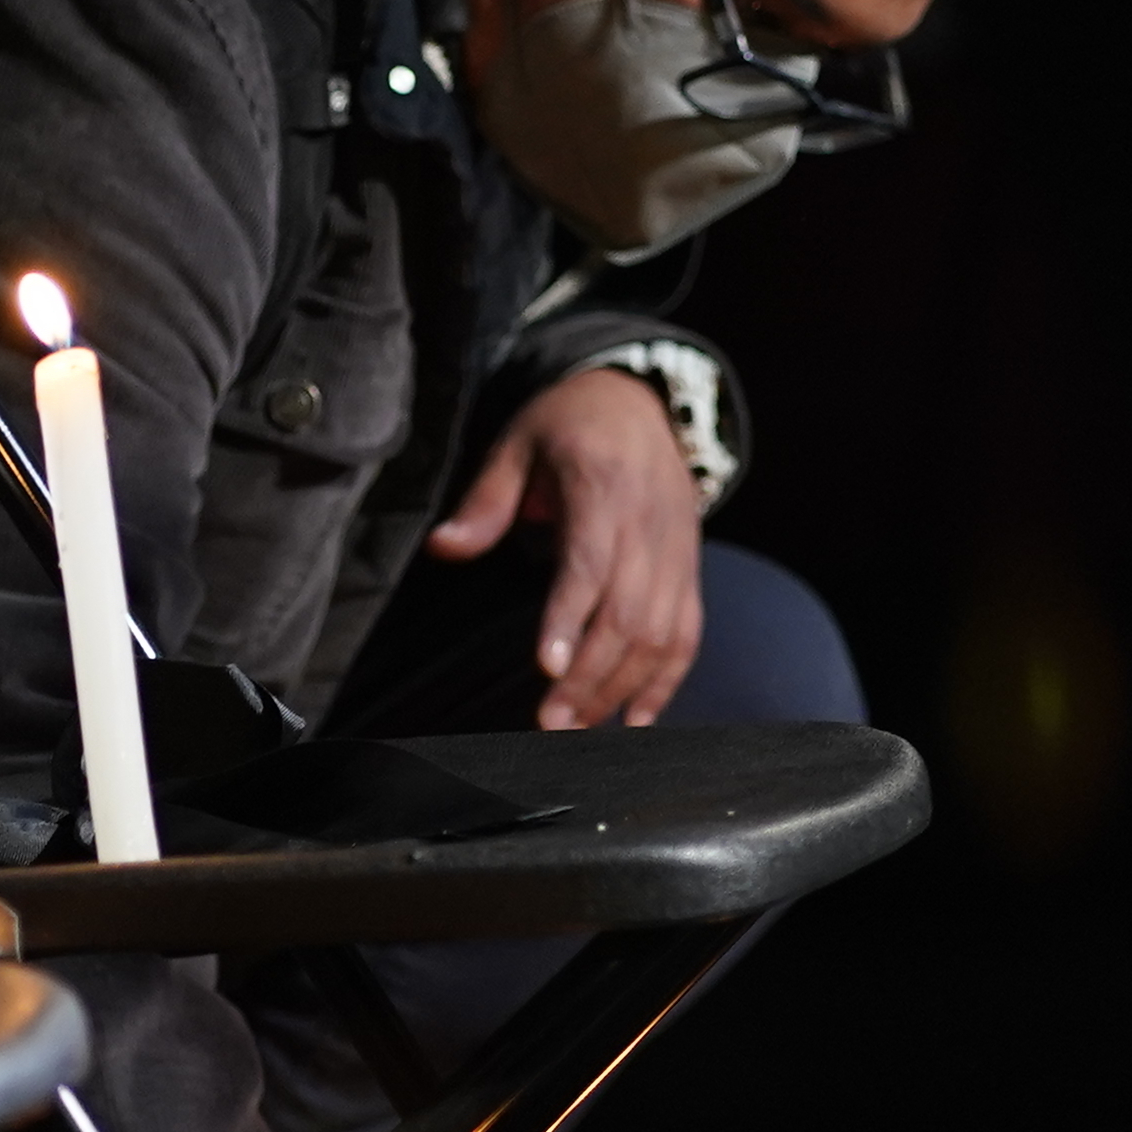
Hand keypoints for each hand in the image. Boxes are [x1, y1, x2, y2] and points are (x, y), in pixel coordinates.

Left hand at [418, 364, 704, 730]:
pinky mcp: (688, 571)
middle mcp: (649, 524)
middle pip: (627, 613)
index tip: (545, 668)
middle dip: (590, 675)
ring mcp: (677, 551)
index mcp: (602, 487)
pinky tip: (634, 724)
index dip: (569, 618)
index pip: (590, 562)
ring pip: (661, 633)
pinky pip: (687, 635)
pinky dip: (665, 682)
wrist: (640, 401)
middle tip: (550, 724)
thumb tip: (443, 548)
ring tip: (578, 731)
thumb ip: (484, 502)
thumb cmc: (567, 425)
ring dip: (622, 689)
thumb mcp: (516, 443)